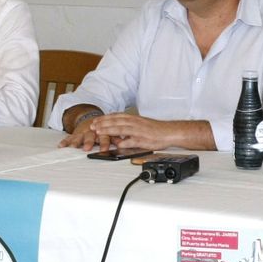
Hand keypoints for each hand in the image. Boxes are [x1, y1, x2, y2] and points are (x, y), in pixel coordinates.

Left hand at [59, 112, 185, 151]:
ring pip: (121, 129)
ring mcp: (139, 131)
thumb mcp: (141, 126)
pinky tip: (117, 144)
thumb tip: (119, 136)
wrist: (170, 132)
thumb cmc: (156, 131)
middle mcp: (135, 123)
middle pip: (116, 121)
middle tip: (92, 126)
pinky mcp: (144, 139)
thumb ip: (129, 130)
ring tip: (99, 131)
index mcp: (134, 119)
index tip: (95, 120)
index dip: (105, 119)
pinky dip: (124, 142)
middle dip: (103, 123)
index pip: (116, 117)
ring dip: (109, 129)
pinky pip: (132, 141)